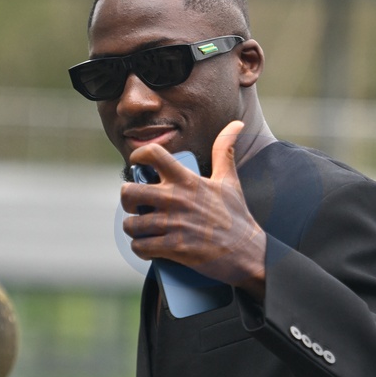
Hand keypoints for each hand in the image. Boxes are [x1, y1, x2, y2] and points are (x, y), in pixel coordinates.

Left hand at [121, 121, 265, 300]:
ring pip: (131, 224)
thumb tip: (236, 123)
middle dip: (128, 200)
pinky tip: (148, 247)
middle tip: (136, 205)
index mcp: (187, 180)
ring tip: (142, 230)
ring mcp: (174, 224)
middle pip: (129, 192)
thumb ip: (224, 150)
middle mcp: (177, 199)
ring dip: (134, 229)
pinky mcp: (174, 248)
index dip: (138, 156)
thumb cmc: (237, 216)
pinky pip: (140, 246)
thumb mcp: (229, 181)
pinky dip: (140, 249)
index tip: (137, 164)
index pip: (152, 155)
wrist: (248, 253)